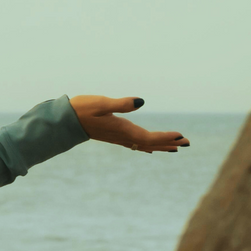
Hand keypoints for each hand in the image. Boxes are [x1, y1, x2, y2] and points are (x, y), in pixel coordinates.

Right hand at [70, 96, 187, 152]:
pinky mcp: (112, 136)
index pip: (149, 137)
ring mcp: (117, 137)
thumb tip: (142, 102)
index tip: (182, 136)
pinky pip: (134, 144)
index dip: (166, 137)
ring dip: (160, 145)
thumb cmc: (81, 110)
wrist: (63, 121)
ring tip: (175, 147)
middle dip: (168, 143)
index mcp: (122, 129)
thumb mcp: (101, 103)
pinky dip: (145, 145)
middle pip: (149, 143)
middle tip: (187, 143)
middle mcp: (122, 136)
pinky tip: (149, 148)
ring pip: (143, 144)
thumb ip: (122, 103)